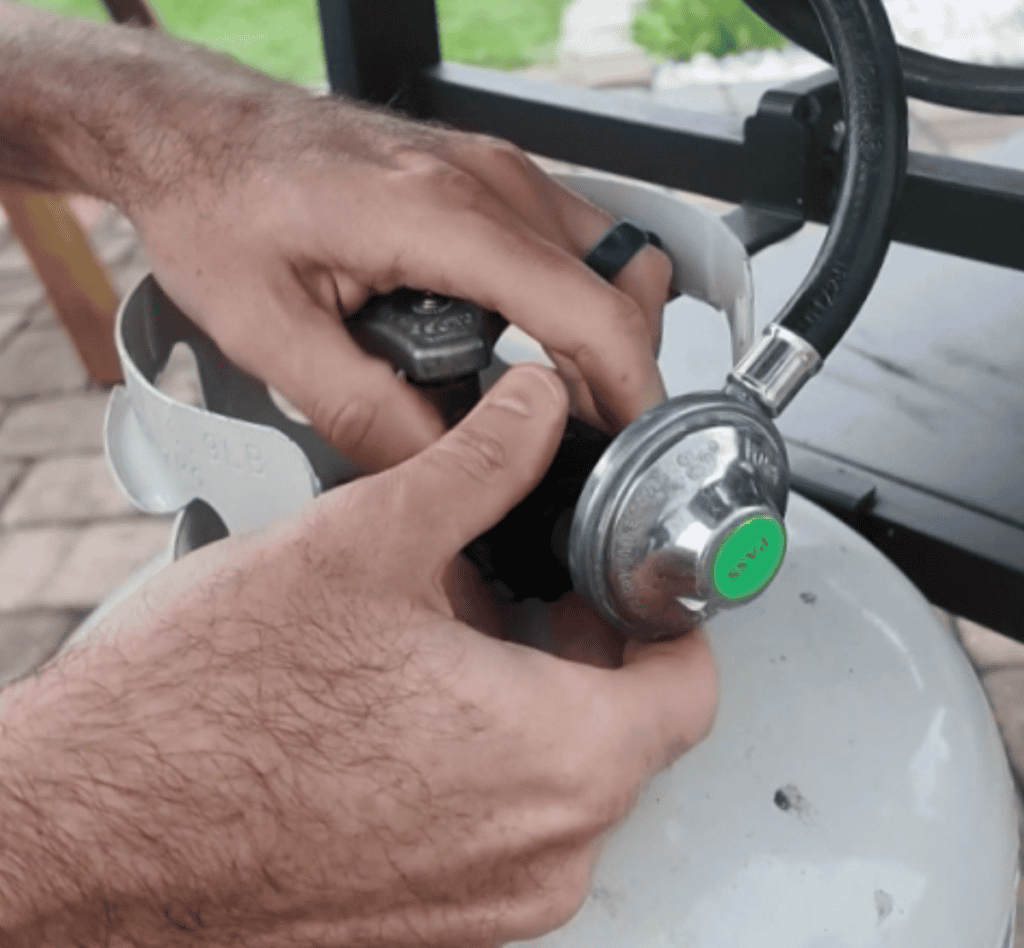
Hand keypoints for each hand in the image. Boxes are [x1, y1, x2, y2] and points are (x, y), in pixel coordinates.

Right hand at [3, 366, 715, 946]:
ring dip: (530, 703)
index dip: (660, 616)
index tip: (619, 583)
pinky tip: (406, 708)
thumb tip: (533, 410)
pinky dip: (483, 762)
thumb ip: (480, 464)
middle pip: (626, 733)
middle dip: (587, 649)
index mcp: (555, 759)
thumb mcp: (367, 539)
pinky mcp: (430, 924)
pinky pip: (501, 831)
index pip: (688, 687)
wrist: (89, 826)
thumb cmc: (207, 708)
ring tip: (450, 640)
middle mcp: (538, 855)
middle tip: (528, 590)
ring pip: (562, 782)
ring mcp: (486, 906)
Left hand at [133, 93, 671, 469]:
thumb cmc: (219, 204)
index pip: (590, 308)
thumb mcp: (268, 333)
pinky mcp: (484, 174)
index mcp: (440, 215)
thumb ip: (362, 412)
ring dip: (601, 333)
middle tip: (588, 439)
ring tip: (555, 399)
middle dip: (624, 370)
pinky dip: (574, 299)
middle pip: (625, 280)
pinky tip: (522, 343)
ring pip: (609, 256)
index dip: (632, 390)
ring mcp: (493, 169)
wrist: (198, 130)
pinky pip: (570, 239)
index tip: (635, 448)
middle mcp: (487, 180)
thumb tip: (439, 466)